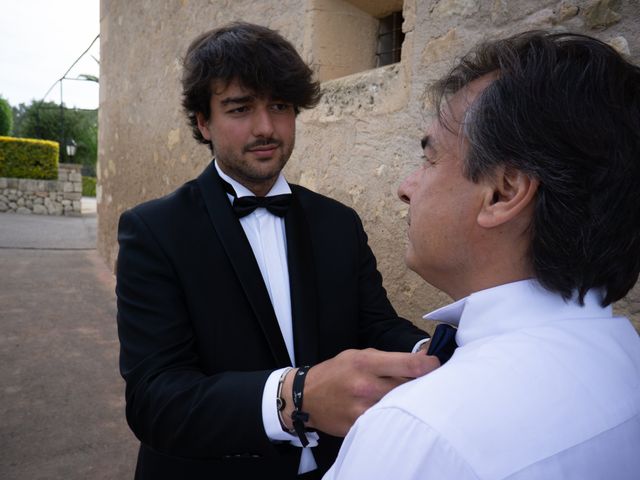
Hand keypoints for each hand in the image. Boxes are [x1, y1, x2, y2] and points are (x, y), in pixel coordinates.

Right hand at [281, 348, 439, 436]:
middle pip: (408, 387)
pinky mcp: (359, 426)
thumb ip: (387, 358)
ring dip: (409, 403)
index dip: (429, 364)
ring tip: (412, 399)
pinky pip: (385, 421)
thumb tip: (421, 360)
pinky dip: (393, 417)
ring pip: (400, 406)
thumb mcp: (357, 354)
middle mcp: (365, 385)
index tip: (437, 365)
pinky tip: (394, 413)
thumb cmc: (335, 372)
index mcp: (365, 362)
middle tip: (430, 382)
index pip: (409, 364)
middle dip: (421, 384)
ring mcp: (362, 408)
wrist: (305, 397)